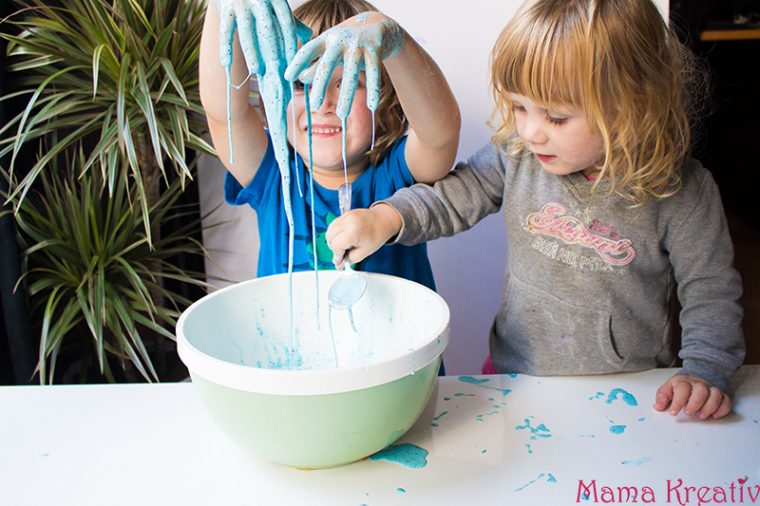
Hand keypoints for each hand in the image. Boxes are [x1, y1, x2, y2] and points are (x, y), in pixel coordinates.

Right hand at [213, 0, 310, 74]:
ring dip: (252, 52)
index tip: (293, 65)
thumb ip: (290, 20)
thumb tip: (308, 36)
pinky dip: (225, 47)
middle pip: (268, 29)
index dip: (291, 44)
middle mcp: (260, 0)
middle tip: (277, 72)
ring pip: (246, 30)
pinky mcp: (226, 7)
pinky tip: (226, 64)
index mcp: (276, 0)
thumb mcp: (276, 4)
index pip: (287, 24)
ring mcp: (242, 3)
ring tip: (256, 71)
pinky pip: (225, 30)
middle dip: (273, 51)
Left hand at [284, 11, 404, 119]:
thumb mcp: (330, 50)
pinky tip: (372, 106)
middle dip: (321, 85)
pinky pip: (374, 74)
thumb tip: (301, 78)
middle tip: (315, 105)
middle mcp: (340, 40)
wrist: (378, 24)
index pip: (308, 50)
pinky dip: (373, 91)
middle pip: (328, 65)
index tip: (287, 77)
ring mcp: (358, 45)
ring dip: (347, 96)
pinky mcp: (375, 50)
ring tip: (342, 115)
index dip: (297, 62)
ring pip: (351, 74)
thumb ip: (316, 63)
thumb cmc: (348, 42)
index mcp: (326, 39)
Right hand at [326, 204, 401, 268]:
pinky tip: (343, 238)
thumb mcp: (365, 252)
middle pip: (330, 238)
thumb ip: (350, 258)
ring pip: (329, 231)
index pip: (336, 246)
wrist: (384, 219)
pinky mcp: (344, 214)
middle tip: (342, 255)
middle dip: (334, 248)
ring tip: (343, 246)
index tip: (340, 261)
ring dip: (333, 241)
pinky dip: (335, 233)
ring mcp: (345, 216)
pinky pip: (333, 225)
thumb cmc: (378, 234)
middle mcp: (347, 222)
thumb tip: (339, 262)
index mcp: (353, 232)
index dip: (337, 255)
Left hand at [653, 373, 731, 418]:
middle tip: (688, 413)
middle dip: (695, 403)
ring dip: (709, 407)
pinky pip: (726, 400)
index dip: (677, 402)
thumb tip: (658, 406)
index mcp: (684, 381)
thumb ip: (662, 396)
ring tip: (700, 415)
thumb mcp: (669, 387)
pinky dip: (722, 409)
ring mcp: (711, 388)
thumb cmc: (683, 385)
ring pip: (715, 395)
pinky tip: (714, 415)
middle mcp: (699, 384)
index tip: (673, 412)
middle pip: (701, 390)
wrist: (700, 373)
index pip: (682, 389)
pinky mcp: (722, 394)